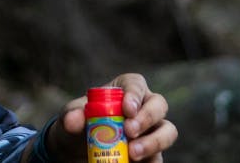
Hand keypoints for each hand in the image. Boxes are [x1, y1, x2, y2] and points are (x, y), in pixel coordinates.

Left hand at [45, 73, 176, 161]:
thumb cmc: (79, 124)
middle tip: (129, 131)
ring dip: (154, 142)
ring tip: (132, 153)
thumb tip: (72, 121)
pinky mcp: (153, 153)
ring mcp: (151, 130)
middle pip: (158, 105)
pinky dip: (150, 161)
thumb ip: (72, 115)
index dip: (134, 94)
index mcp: (124, 90)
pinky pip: (159, 157)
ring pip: (168, 131)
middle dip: (146, 117)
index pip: (135, 84)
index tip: (127, 109)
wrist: (79, 149)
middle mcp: (143, 107)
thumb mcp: (71, 117)